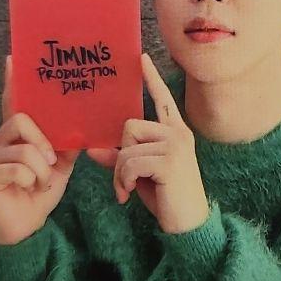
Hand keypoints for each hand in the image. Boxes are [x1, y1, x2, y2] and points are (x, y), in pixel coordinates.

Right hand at [0, 55, 81, 245]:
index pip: (13, 103)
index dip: (13, 82)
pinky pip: (19, 168)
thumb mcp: (61, 165)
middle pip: (21, 119)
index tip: (12, 59)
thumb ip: (68, 144)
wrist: (27, 227)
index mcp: (15, 134)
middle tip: (52, 161)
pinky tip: (29, 189)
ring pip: (25, 148)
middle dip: (44, 142)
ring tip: (41, 182)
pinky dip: (34, 180)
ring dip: (43, 169)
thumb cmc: (40, 192)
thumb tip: (84, 127)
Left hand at [86, 54, 209, 234]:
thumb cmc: (167, 197)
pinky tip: (129, 195)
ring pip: (127, 146)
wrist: (188, 223)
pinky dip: (123, 181)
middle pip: (130, 125)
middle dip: (120, 154)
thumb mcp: (140, 174)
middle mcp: (178, 133)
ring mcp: (175, 145)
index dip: (151, 78)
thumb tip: (93, 148)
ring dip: (120, 173)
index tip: (141, 58)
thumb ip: (120, 158)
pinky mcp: (169, 160)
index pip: (162, 99)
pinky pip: (129, 162)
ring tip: (128, 190)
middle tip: (125, 180)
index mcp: (175, 132)